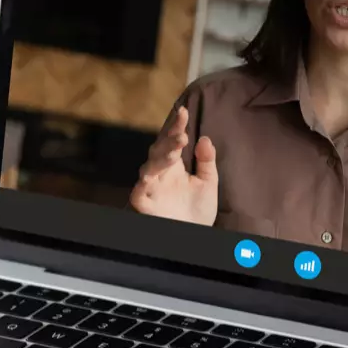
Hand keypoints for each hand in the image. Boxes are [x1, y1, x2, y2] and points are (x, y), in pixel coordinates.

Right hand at [128, 106, 218, 226]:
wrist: (195, 235)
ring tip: (173, 153)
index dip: (176, 126)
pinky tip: (149, 176)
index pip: (173, 140)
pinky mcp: (144, 203)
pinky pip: (139, 191)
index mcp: (175, 165)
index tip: (183, 112)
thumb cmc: (198, 209)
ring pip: (148, 167)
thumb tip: (205, 138)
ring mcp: (151, 187)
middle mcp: (161, 173)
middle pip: (159, 151)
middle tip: (182, 136)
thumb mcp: (208, 182)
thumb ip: (207, 161)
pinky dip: (142, 183)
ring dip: (159, 159)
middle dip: (169, 142)